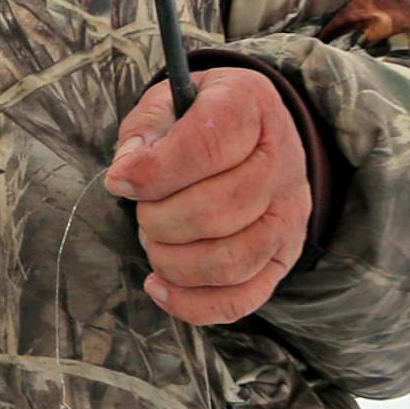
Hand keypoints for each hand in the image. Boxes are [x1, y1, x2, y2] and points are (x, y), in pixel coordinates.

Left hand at [102, 68, 310, 324]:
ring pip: (229, 261)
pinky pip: (240, 300)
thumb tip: (124, 177)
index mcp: (252, 107)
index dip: (155, 172)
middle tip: (143, 211)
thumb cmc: (198, 121)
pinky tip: (158, 285)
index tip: (120, 182)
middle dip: (159, 219)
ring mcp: (289, 216)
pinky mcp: (282, 259)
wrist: (254, 137)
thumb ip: (143, 133)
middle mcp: (282, 163)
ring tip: (154, 240)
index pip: (208, 146)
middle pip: (218, 210)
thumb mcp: (168, 103)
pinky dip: (191, 304)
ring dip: (171, 261)